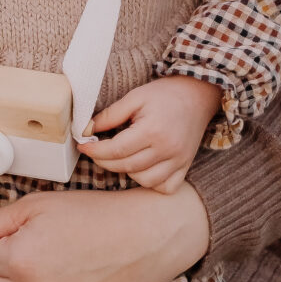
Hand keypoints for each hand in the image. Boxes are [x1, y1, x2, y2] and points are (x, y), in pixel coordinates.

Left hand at [77, 74, 221, 193]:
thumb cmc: (164, 94)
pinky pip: (165, 187)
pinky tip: (142, 168)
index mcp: (152, 130)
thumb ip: (110, 115)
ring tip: (121, 157)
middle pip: (127, 166)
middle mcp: (167, 149)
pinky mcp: (185, 166)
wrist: (197, 95)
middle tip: (95, 151)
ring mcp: (178, 160)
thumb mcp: (134, 97)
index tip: (83, 146)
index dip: (95, 150)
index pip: (116, 149)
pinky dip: (151, 182)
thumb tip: (86, 130)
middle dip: (104, 161)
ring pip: (144, 180)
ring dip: (127, 172)